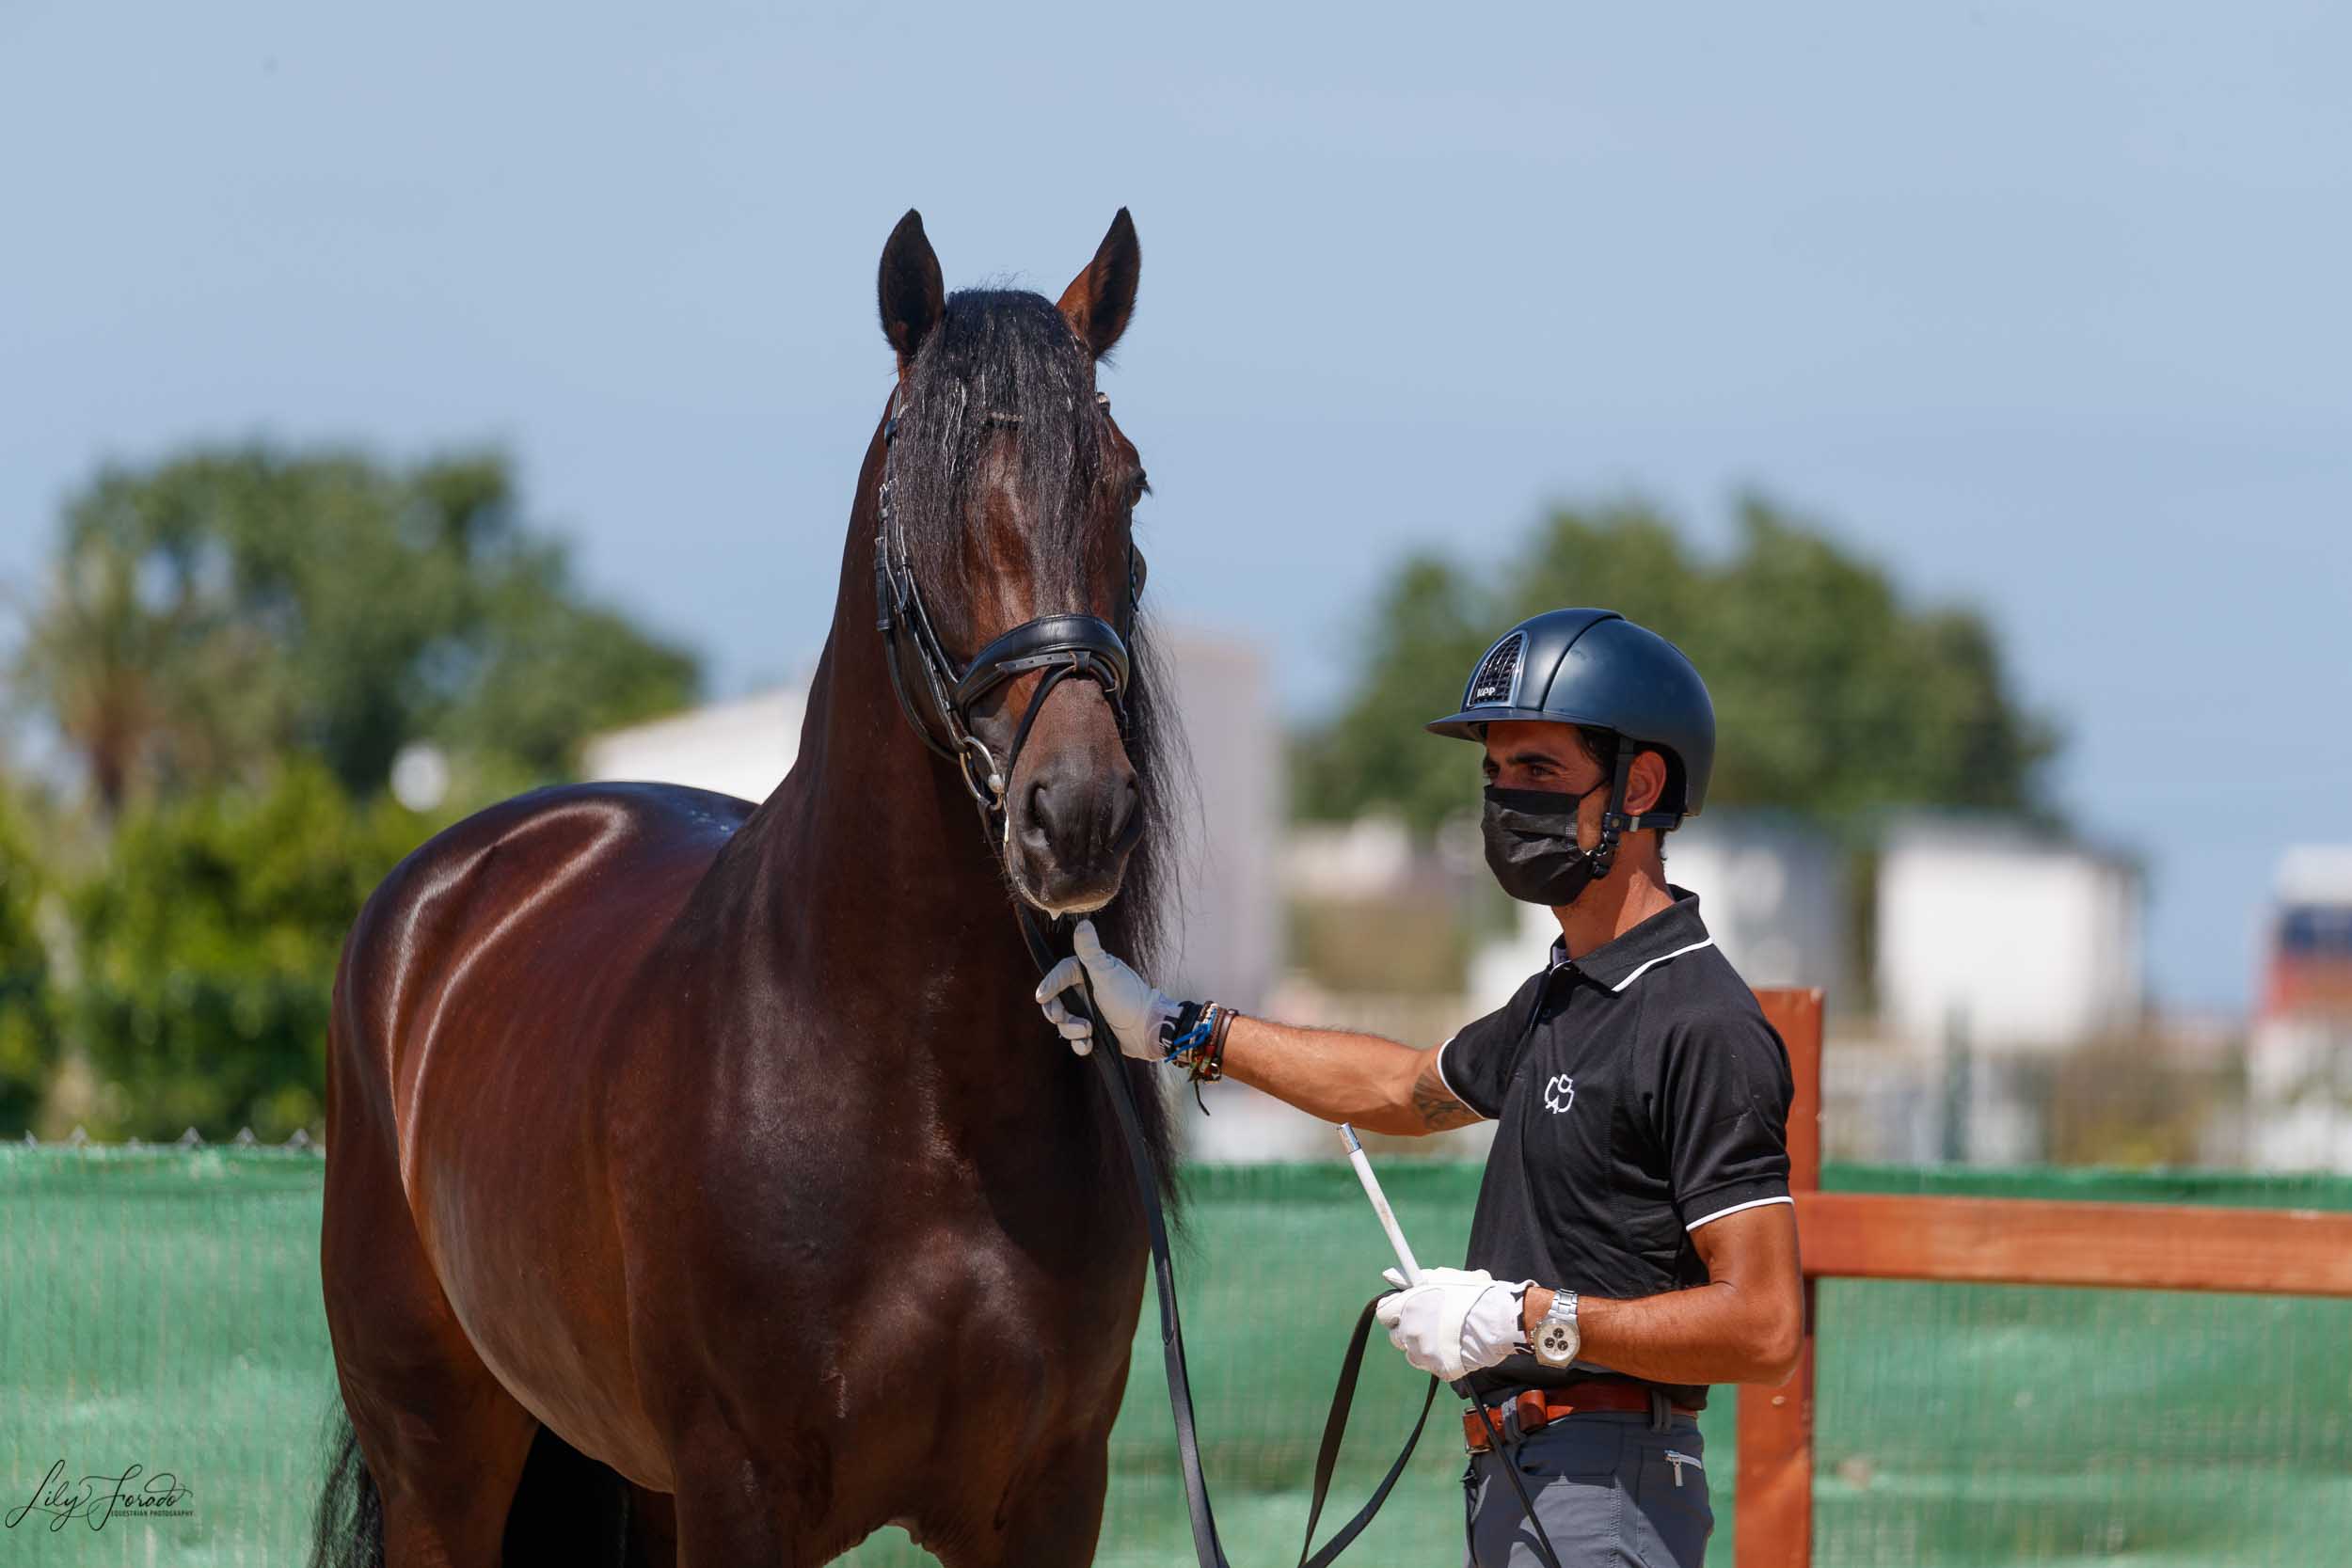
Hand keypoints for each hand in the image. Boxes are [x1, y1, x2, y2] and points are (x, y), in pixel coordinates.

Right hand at [1033, 919, 1180, 1059]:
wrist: (1149, 1029)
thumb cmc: (1130, 998)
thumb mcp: (1107, 974)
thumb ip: (1091, 952)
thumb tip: (1083, 924)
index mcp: (1088, 973)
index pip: (1060, 975)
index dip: (1049, 985)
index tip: (1041, 997)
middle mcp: (1086, 991)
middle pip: (1057, 1002)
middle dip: (1057, 1013)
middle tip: (1060, 1018)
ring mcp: (1089, 1011)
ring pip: (1065, 1022)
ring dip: (1072, 1030)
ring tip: (1088, 1032)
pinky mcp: (1093, 1031)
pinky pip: (1076, 1039)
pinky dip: (1080, 1044)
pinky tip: (1088, 1045)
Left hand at [1374, 1266, 1529, 1381]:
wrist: (1499, 1320)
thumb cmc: (1474, 1294)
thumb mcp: (1444, 1277)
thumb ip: (1415, 1279)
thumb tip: (1390, 1275)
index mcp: (1407, 1306)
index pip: (1383, 1313)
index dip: (1394, 1312)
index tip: (1405, 1311)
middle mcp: (1410, 1331)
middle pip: (1396, 1336)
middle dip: (1409, 1331)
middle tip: (1430, 1324)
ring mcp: (1424, 1354)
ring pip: (1413, 1355)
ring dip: (1424, 1348)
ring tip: (1446, 1337)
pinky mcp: (1440, 1370)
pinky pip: (1434, 1367)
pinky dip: (1442, 1360)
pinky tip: (1458, 1349)